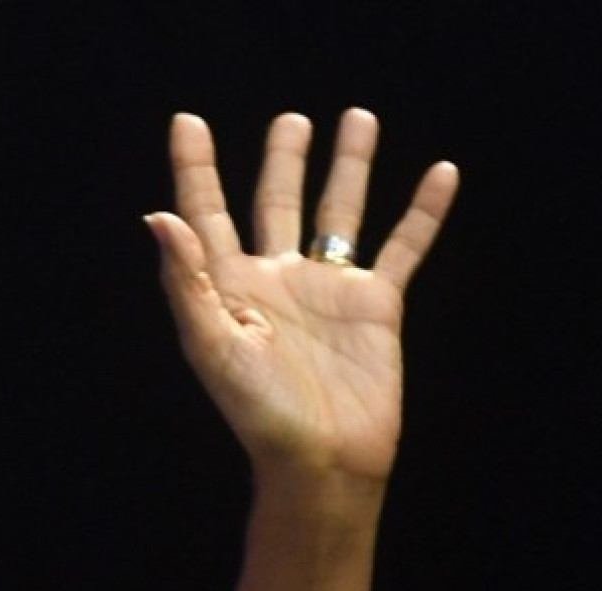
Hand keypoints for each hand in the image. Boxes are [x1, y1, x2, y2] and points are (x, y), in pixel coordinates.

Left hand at [147, 108, 458, 484]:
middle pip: (277, 202)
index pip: (208, 214)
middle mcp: (278, 281)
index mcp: (230, 288)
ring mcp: (329, 289)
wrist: (323, 460)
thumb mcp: (213, 346)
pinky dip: (423, 211)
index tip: (188, 122)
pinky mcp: (377, 305)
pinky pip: (404, 246)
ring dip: (349, 167)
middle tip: (291, 121)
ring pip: (340, 211)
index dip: (196, 168)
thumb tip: (160, 217)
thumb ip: (187, 281)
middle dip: (283, 160)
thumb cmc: (260, 414)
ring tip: (358, 119)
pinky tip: (442, 173)